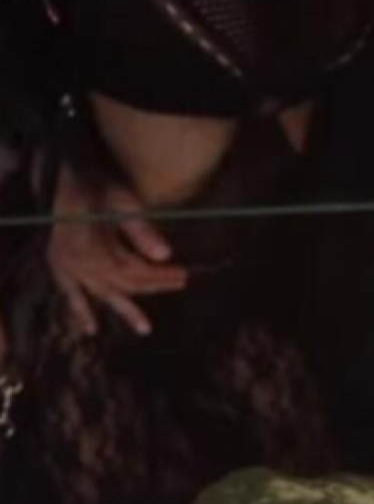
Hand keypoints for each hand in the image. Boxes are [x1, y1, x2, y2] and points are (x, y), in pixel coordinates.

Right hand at [48, 162, 187, 336]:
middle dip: (152, 285)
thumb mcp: (121, 200)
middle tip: (180, 283)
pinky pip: (70, 295)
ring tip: (145, 328)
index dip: (159, 276)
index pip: (133, 272)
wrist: (66, 174)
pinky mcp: (59, 267)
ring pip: (102, 293)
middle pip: (122, 283)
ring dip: (124, 309)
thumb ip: (140, 229)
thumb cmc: (97, 183)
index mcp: (92, 248)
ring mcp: (66, 268)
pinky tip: (90, 330)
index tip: (184, 275)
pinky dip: (80, 312)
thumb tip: (166, 255)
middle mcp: (78, 263)